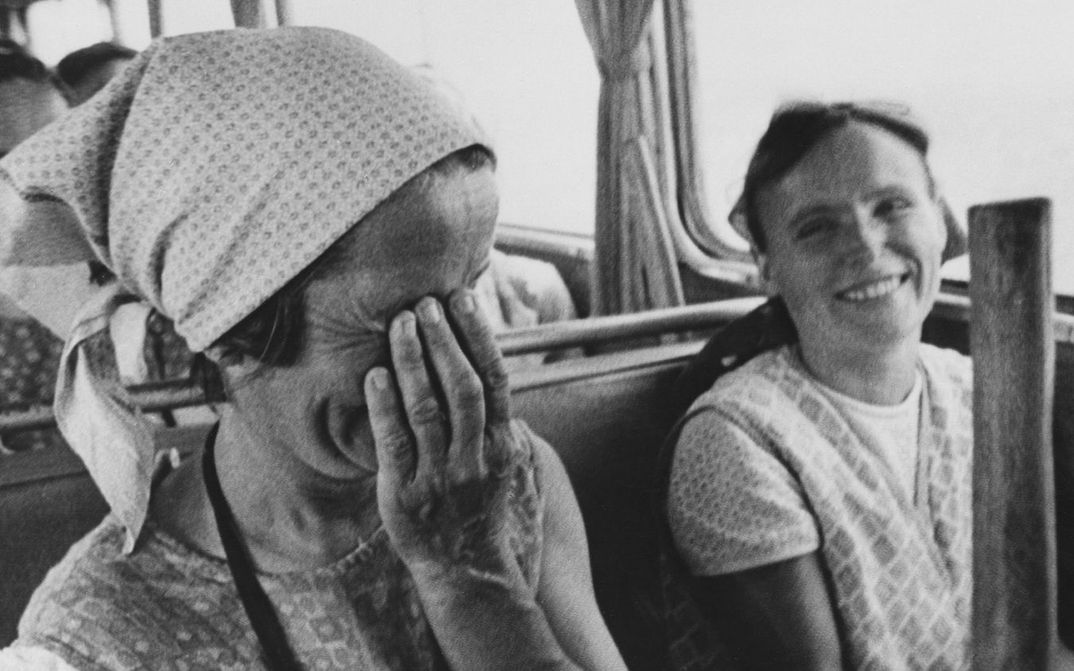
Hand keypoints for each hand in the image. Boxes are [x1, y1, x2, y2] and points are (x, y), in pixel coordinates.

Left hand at [364, 289, 519, 579]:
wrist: (465, 568)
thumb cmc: (478, 503)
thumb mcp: (500, 462)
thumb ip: (494, 418)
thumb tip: (486, 364)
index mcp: (501, 443)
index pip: (495, 378)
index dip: (479, 335)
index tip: (463, 298)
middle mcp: (474, 457)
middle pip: (463, 387)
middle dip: (444, 340)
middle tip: (426, 302)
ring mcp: (440, 476)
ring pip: (428, 408)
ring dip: (413, 361)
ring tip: (401, 323)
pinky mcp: (405, 495)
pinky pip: (394, 443)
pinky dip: (384, 406)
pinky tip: (374, 375)